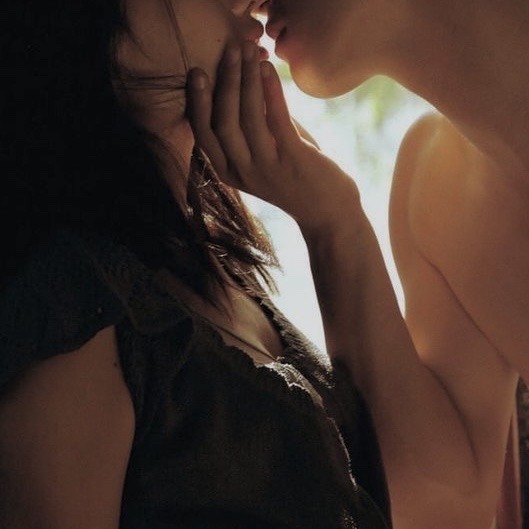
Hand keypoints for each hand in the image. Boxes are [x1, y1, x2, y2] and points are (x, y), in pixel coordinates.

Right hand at [186, 41, 359, 234]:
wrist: (327, 213)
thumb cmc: (295, 179)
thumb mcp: (265, 157)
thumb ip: (254, 128)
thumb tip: (249, 84)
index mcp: (230, 172)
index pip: (204, 134)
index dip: (198, 102)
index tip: (198, 72)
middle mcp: (244, 172)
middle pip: (223, 122)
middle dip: (225, 81)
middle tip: (230, 49)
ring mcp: (268, 169)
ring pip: (248, 119)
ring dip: (248, 80)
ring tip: (250, 51)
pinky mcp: (294, 161)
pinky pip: (278, 121)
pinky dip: (272, 92)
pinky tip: (268, 69)